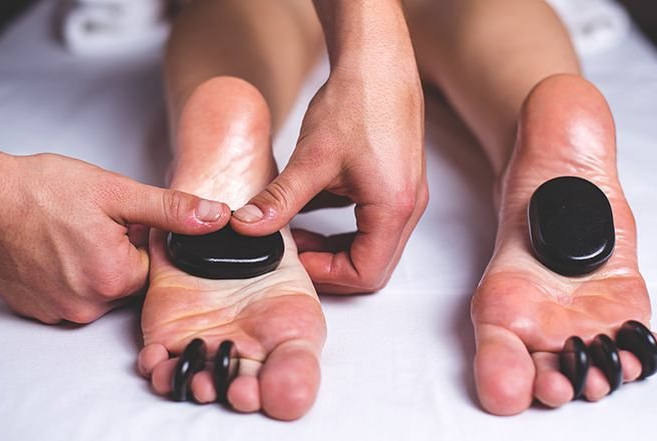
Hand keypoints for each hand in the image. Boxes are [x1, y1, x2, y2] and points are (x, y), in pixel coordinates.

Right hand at [0, 146, 230, 322]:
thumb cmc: (41, 191)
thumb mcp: (118, 192)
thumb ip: (171, 209)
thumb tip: (215, 217)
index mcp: (115, 277)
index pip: (153, 268)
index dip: (141, 241)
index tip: (121, 224)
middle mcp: (88, 305)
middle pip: (127, 281)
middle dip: (118, 253)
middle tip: (92, 226)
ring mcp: (59, 311)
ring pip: (99, 289)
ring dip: (92, 264)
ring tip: (69, 235)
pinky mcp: (37, 310)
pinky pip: (71, 296)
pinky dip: (68, 275)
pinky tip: (53, 250)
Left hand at [231, 57, 426, 293]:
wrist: (378, 61)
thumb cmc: (358, 101)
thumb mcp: (311, 158)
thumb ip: (279, 199)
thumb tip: (248, 227)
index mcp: (394, 208)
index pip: (366, 274)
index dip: (325, 275)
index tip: (293, 261)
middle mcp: (408, 207)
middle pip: (372, 267)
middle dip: (330, 266)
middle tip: (294, 253)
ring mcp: (406, 196)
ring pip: (373, 247)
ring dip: (336, 248)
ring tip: (299, 234)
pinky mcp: (398, 183)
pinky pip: (373, 224)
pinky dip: (344, 229)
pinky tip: (313, 208)